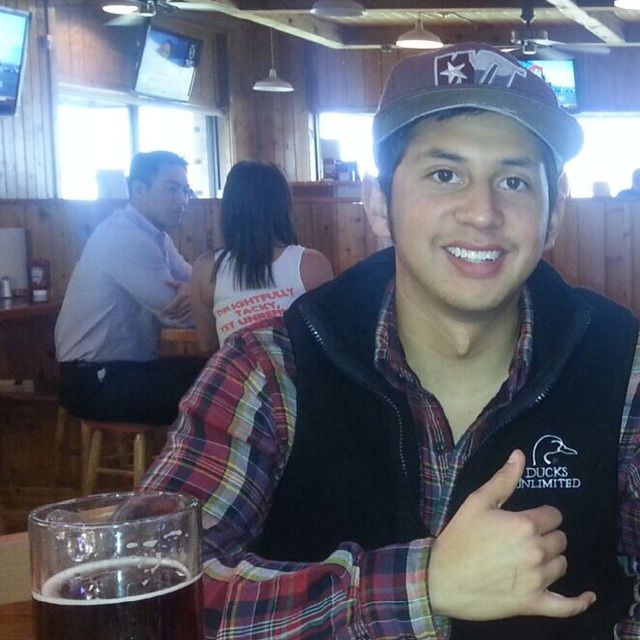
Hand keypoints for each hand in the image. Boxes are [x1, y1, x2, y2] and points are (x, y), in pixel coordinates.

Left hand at [163, 280, 191, 323]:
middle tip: (164, 316)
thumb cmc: (190, 286)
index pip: (172, 305)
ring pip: (181, 314)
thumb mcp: (182, 284)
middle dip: (170, 314)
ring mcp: (191, 306)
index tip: (162, 312)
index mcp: (182, 296)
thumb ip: (173, 283)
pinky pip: (188, 316)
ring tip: (170, 318)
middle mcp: (186, 302)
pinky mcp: (195, 309)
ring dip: (175, 317)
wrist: (202, 288)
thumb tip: (164, 281)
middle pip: (176, 311)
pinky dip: (183, 319)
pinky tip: (179, 321)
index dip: (166, 310)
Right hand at [428, 449, 595, 620]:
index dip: (542, 515)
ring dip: (551, 560)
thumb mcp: (477, 502)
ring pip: (562, 565)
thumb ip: (503, 480)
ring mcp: (537, 580)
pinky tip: (588, 597)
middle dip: (547, 536)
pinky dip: (579, 602)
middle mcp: (536, 551)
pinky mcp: (534, 604)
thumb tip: (519, 455)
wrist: (441, 579)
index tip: (528, 519)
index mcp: (524, 524)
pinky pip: (567, 606)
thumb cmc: (458, 538)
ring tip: (531, 559)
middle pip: (560, 540)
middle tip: (524, 538)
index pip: (553, 516)